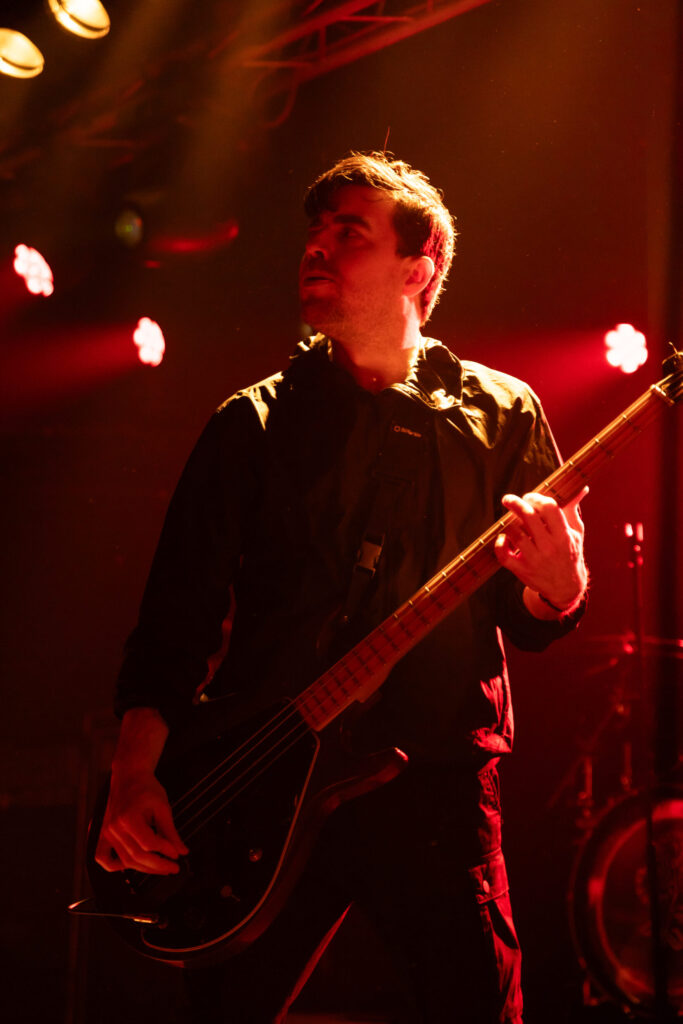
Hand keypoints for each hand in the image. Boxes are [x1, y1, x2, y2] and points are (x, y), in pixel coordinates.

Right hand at [95, 770, 187, 874]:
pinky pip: (103, 857)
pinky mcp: (102, 834)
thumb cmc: (146, 788)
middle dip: (158, 866)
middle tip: (173, 867)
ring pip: (124, 861)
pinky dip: (116, 866)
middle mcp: (113, 827)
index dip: (165, 851)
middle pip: (136, 857)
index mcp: (129, 818)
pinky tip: (134, 865)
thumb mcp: (163, 807)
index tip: (177, 855)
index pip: (149, 844)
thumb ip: (171, 832)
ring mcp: (105, 832)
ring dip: (144, 868)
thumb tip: (181, 851)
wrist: (129, 776)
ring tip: (161, 867)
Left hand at [494, 488, 587, 611]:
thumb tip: (581, 487)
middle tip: (508, 499)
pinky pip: (504, 555)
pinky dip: (499, 543)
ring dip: (508, 523)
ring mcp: (535, 560)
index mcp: (564, 535)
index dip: (536, 497)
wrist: (566, 587)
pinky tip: (503, 537)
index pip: (549, 507)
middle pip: (528, 516)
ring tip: (508, 520)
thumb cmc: (570, 553)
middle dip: (515, 503)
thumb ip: (573, 509)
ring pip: (514, 534)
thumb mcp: (576, 532)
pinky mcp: (522, 570)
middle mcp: (549, 547)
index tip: (529, 497)